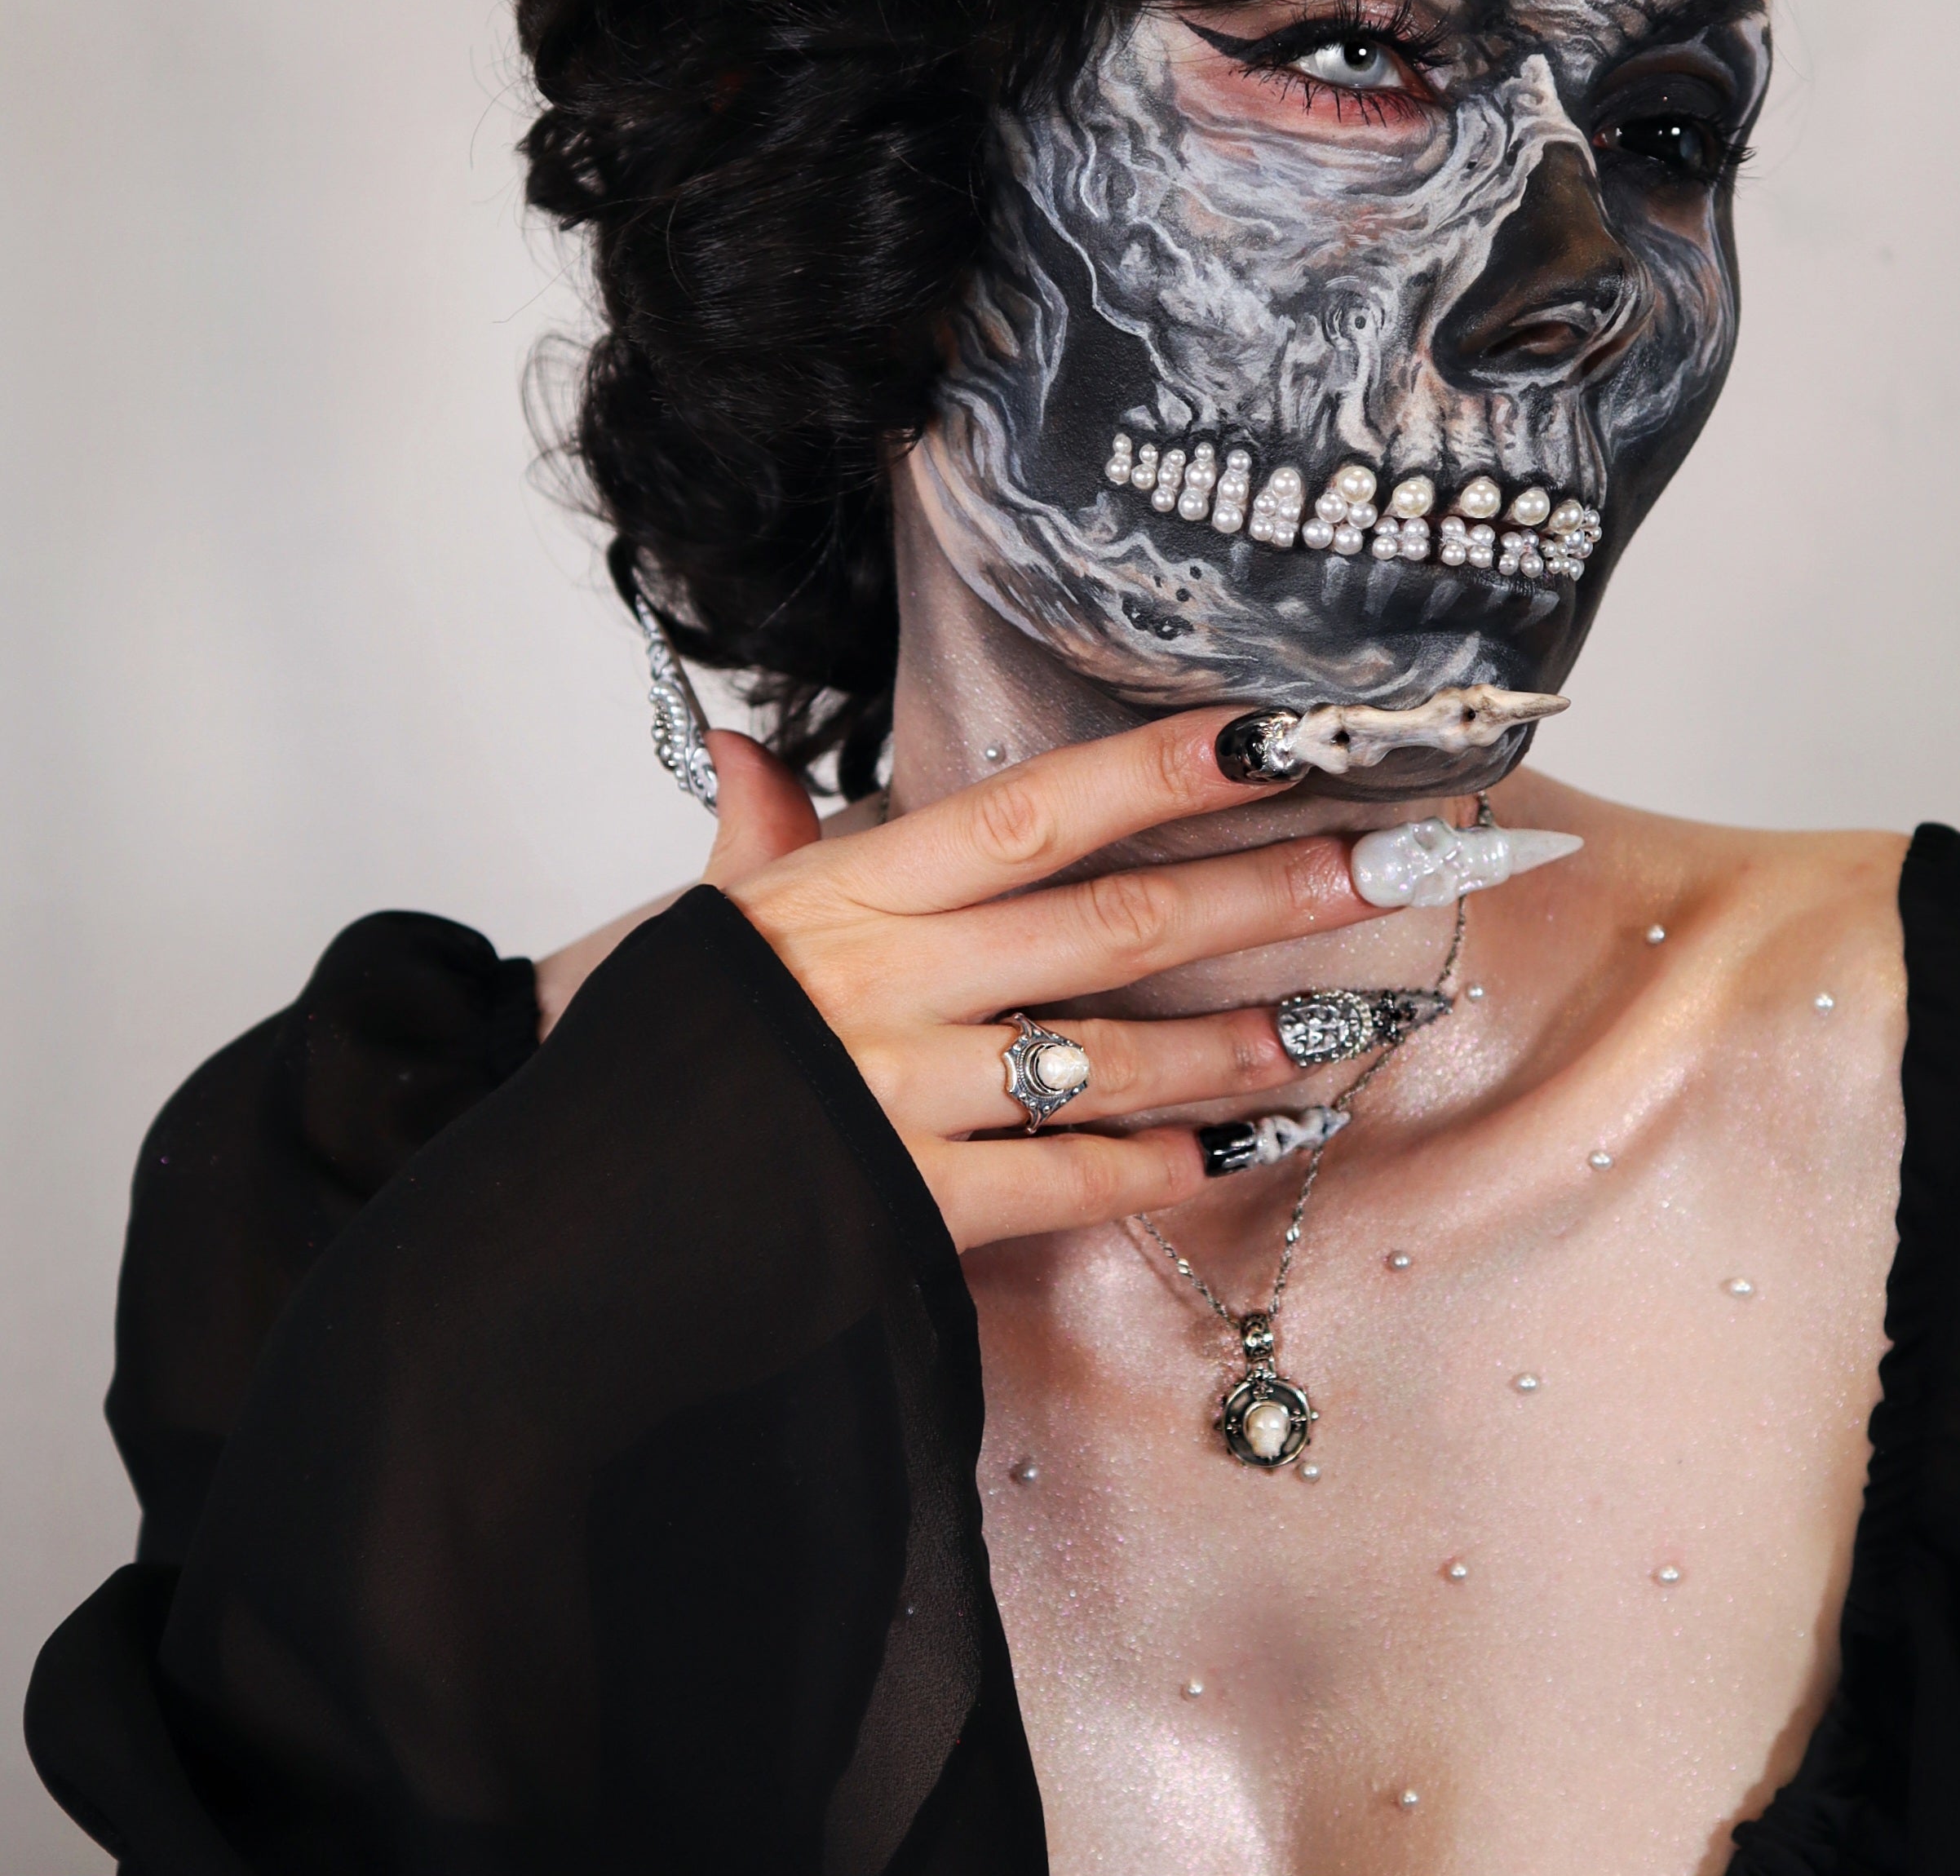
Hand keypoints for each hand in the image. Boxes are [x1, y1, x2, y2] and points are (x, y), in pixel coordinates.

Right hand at [702, 715, 1383, 1250]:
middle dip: (1263, 891)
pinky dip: (1157, 1166)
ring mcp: (901, 1099)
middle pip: (1110, 923)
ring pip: (1109, 1057)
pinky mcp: (908, 1211)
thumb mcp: (706, 928)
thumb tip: (743, 747)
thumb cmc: (656, 1059)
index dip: (1160, 768)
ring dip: (1238, 1044)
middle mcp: (890, 984)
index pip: (1036, 811)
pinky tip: (1237, 1148)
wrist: (564, 1230)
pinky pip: (1063, 1183)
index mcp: (852, 894)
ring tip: (1343, 1026)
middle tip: (1390, 865)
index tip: (1279, 734)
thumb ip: (754, 836)